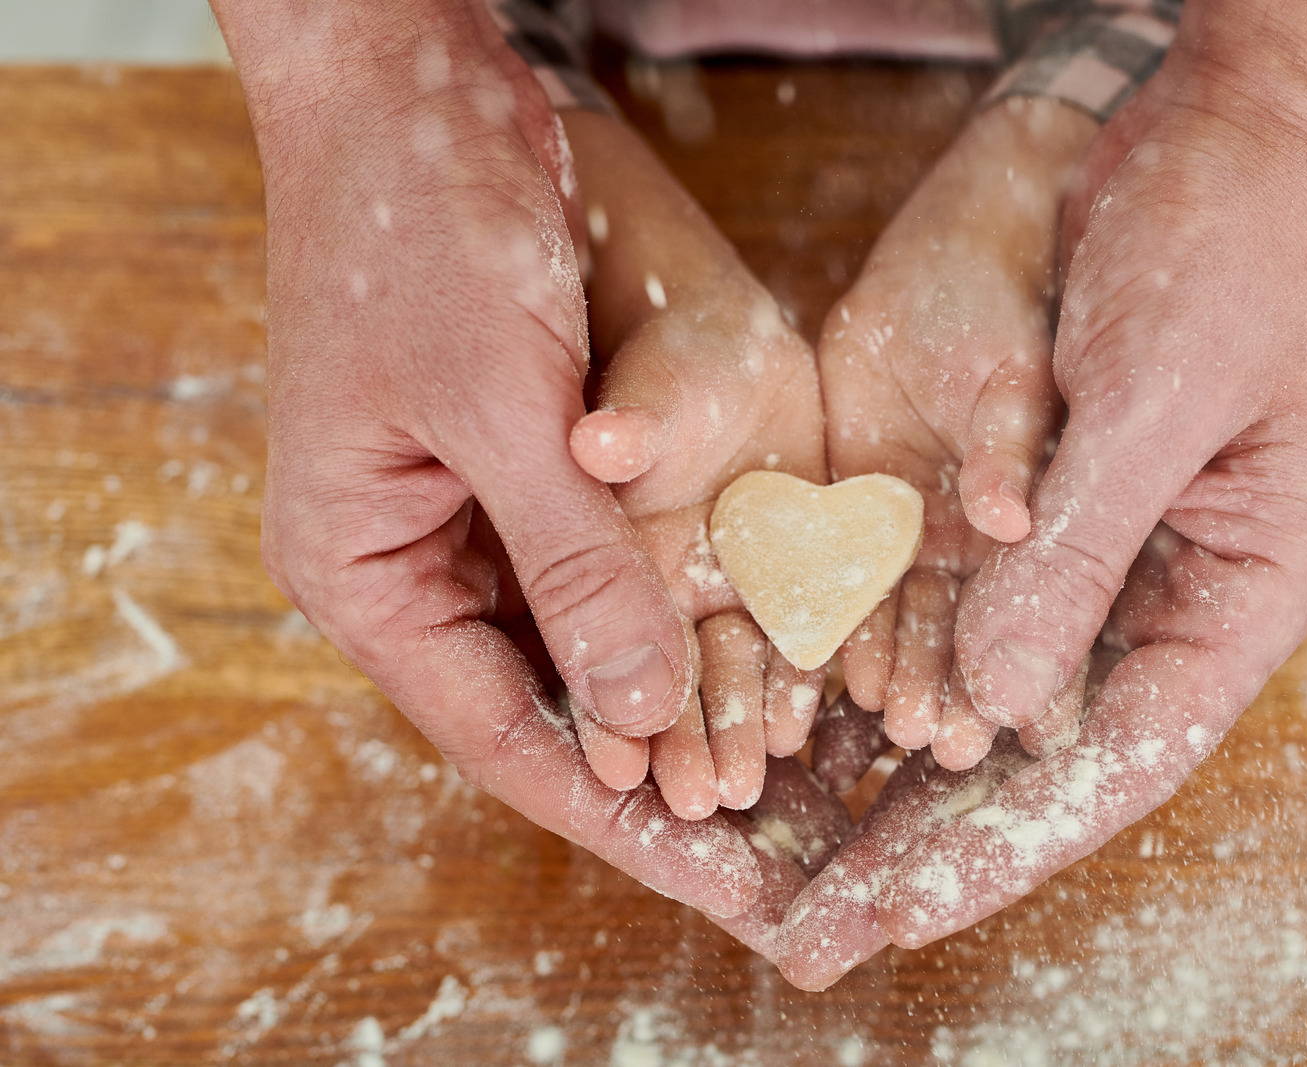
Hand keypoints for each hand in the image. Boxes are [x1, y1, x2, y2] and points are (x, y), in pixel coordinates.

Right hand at [219, 0, 796, 932]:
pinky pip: (615, 556)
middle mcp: (421, 556)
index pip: (500, 733)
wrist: (416, 82)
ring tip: (776, 766)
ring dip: (678, 692)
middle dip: (653, 765)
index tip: (713, 874)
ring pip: (590, 634)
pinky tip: (757, 643)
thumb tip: (639, 716)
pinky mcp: (537, 455)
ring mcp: (478, 506)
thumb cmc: (423, 230)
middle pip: (549, 699)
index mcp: (368, 570)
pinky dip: (681, 601)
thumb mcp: (501, 410)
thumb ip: (574, 565)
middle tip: (763, 838)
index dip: (611, 811)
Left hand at [784, 0, 1306, 985]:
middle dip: (918, 842)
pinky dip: (873, 656)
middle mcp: (1153, 597)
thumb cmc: (1229, 248)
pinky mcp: (1017, 493)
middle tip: (809, 928)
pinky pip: (938, 599)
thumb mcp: (1155, 402)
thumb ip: (1074, 558)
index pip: (1106, 770)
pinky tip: (800, 714)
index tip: (889, 916)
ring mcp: (1080, 548)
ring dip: (879, 770)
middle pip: (1027, 755)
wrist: (1215, 124)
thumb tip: (984, 712)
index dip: (995, 852)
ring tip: (782, 852)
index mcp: (1234, 602)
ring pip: (974, 691)